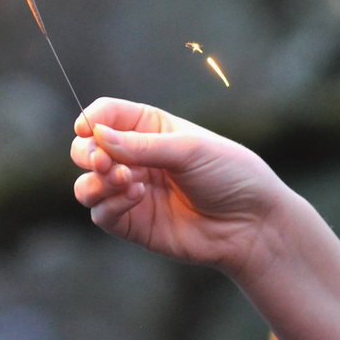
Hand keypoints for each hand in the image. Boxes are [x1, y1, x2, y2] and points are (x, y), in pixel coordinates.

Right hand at [72, 98, 290, 276]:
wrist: (254, 225)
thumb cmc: (230, 175)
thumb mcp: (189, 149)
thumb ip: (141, 146)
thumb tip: (97, 136)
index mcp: (148, 128)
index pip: (105, 115)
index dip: (90, 119)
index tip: (86, 128)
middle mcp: (134, 158)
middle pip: (86, 148)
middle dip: (87, 152)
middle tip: (103, 161)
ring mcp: (131, 191)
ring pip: (86, 185)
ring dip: (95, 181)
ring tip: (121, 179)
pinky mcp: (133, 223)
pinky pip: (101, 214)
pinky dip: (110, 204)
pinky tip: (137, 197)